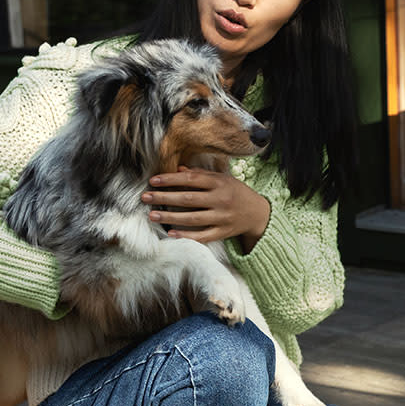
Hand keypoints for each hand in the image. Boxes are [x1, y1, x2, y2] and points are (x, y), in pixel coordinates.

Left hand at [141, 165, 270, 251]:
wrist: (259, 214)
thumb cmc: (237, 192)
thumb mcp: (223, 179)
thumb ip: (202, 174)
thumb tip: (179, 170)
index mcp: (220, 183)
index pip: (191, 179)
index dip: (171, 179)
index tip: (153, 180)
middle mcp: (221, 200)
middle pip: (188, 199)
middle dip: (165, 198)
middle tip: (145, 197)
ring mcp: (222, 218)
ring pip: (193, 218)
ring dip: (170, 217)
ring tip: (152, 215)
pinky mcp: (224, 233)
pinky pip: (203, 236)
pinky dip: (187, 235)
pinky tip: (171, 233)